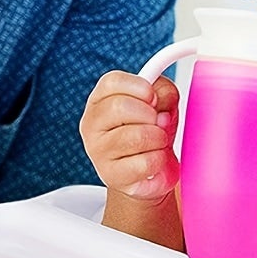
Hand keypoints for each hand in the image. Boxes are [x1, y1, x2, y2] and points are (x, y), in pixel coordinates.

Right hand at [79, 70, 179, 201]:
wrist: (150, 172)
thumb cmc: (150, 134)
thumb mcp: (161, 105)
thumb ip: (164, 92)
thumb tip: (161, 98)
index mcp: (100, 101)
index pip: (111, 82)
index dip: (139, 86)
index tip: (153, 97)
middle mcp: (92, 124)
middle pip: (119, 107)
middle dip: (150, 114)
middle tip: (158, 123)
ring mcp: (98, 151)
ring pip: (135, 136)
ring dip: (158, 138)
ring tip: (158, 142)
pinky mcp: (112, 175)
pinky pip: (144, 162)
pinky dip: (158, 160)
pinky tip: (154, 159)